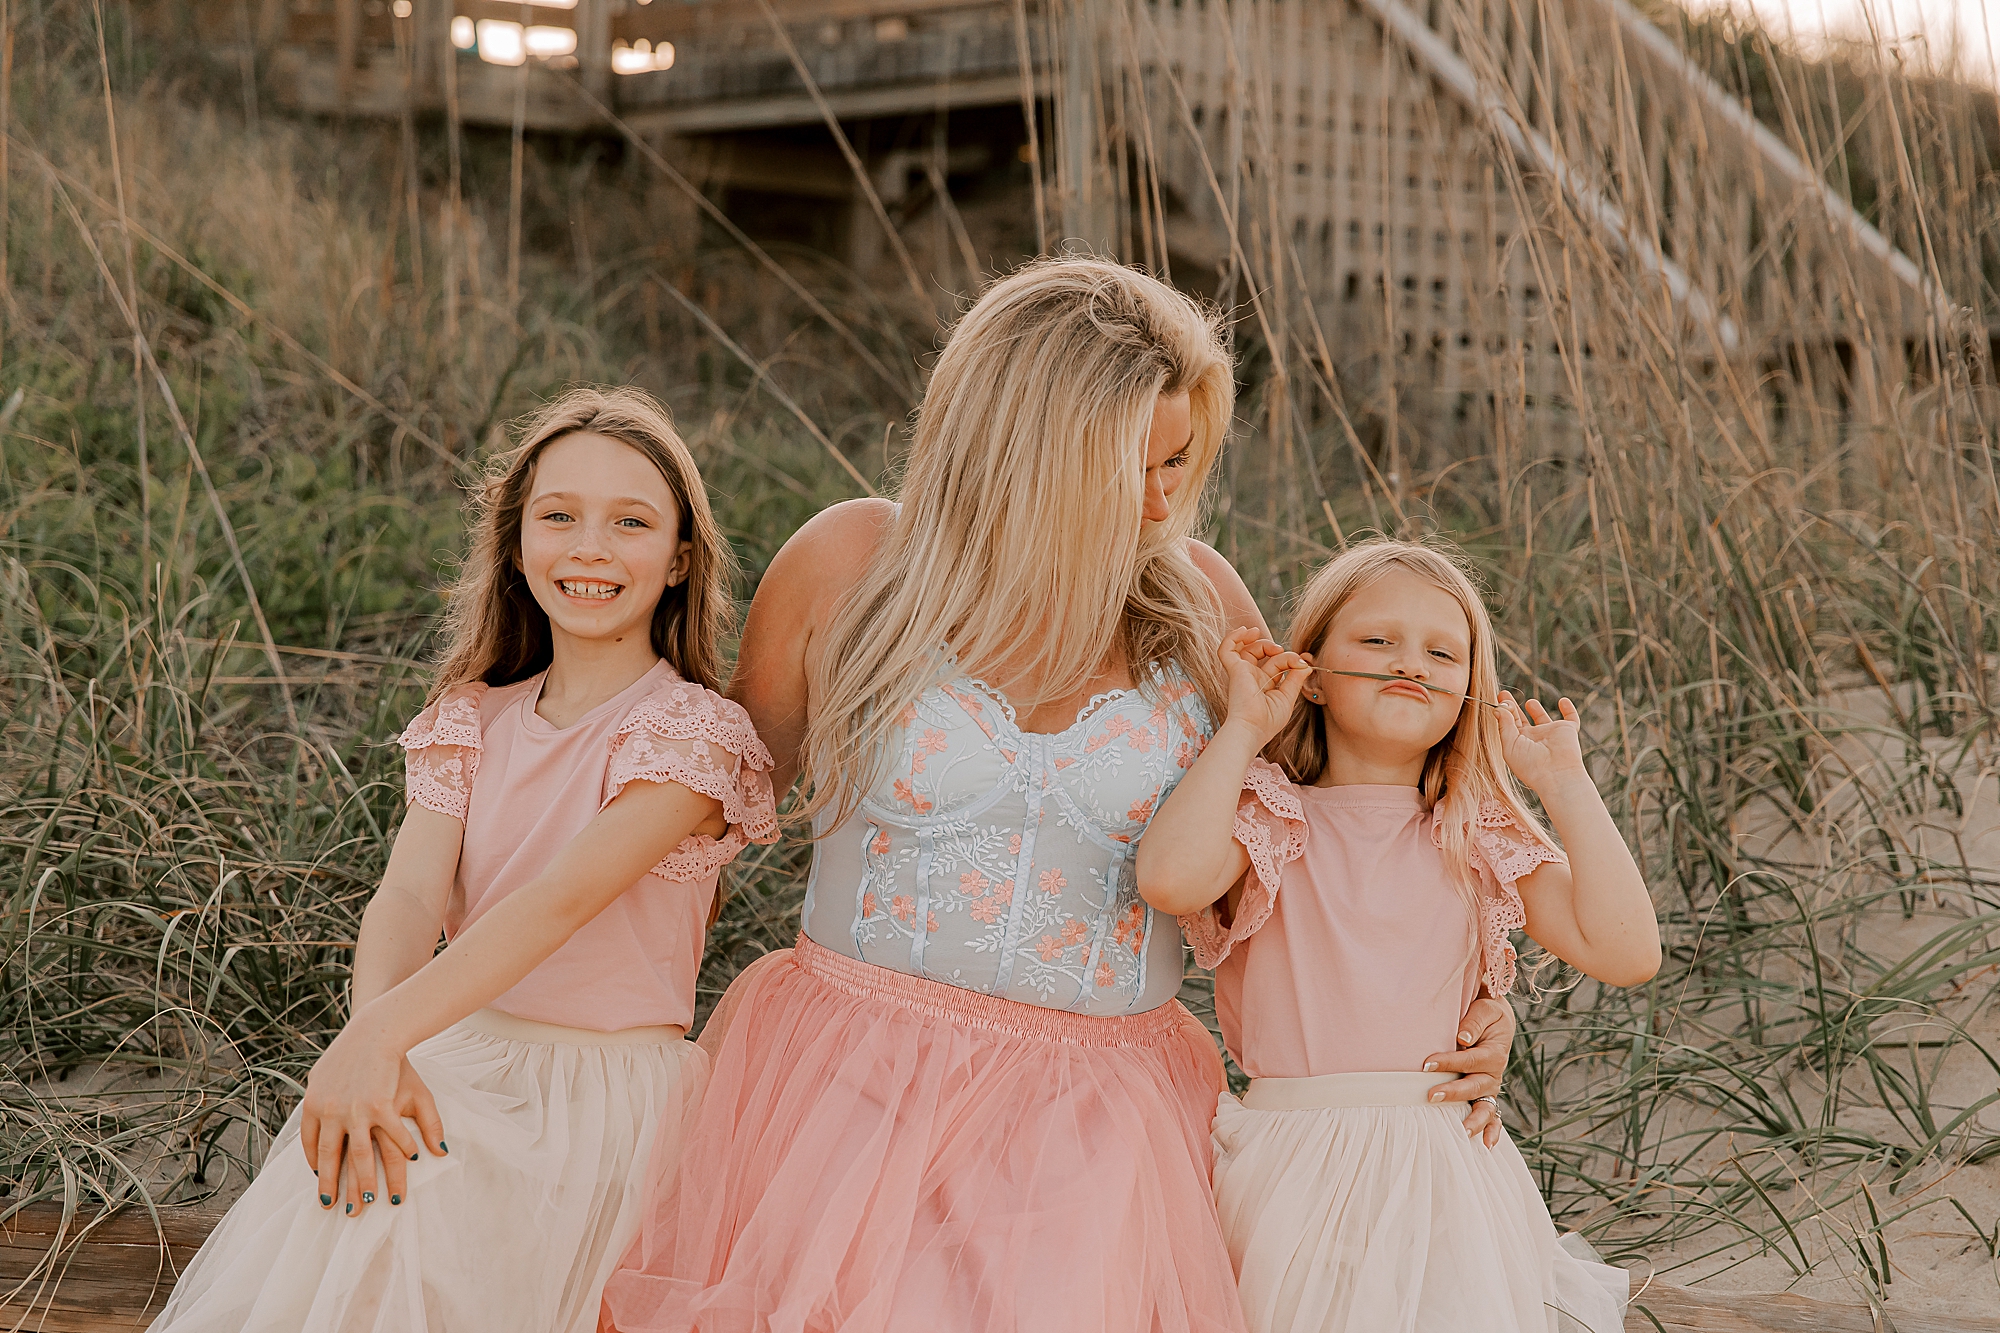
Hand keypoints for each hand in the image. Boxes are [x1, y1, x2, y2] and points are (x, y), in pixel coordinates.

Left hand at [300, 1030, 444, 1217]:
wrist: (373, 1030)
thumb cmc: (351, 1051)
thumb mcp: (323, 1076)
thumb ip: (320, 1105)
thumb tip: (320, 1117)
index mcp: (313, 1106)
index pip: (310, 1145)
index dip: (316, 1165)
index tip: (321, 1180)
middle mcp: (329, 1112)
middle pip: (331, 1159)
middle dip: (334, 1187)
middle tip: (337, 1209)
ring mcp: (354, 1111)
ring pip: (359, 1157)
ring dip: (366, 1182)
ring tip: (370, 1201)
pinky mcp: (379, 1105)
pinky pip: (392, 1136)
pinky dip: (403, 1150)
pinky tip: (414, 1161)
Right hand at [1218, 628, 1310, 748]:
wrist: (1252, 729)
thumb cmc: (1268, 721)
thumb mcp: (1288, 698)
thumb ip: (1296, 679)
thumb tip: (1306, 664)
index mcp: (1265, 684)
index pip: (1277, 663)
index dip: (1290, 658)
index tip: (1302, 663)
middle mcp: (1252, 677)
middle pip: (1262, 653)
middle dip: (1275, 649)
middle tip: (1285, 655)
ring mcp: (1242, 673)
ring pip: (1246, 648)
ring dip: (1260, 641)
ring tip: (1272, 646)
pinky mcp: (1234, 670)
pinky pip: (1226, 649)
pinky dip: (1233, 637)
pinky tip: (1246, 631)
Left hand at [1422, 993, 1514, 1147]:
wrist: (1495, 1018)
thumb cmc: (1486, 1012)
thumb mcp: (1485, 1009)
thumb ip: (1474, 1022)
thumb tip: (1461, 1038)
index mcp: (1494, 1052)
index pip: (1469, 1059)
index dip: (1448, 1062)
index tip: (1426, 1064)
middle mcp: (1494, 1073)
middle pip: (1474, 1086)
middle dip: (1453, 1093)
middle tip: (1431, 1096)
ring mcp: (1490, 1086)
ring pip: (1485, 1107)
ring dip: (1473, 1120)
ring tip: (1461, 1132)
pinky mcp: (1486, 1094)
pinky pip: (1493, 1116)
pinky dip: (1492, 1131)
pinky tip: (1487, 1146)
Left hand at [1497, 692, 1586, 795]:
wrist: (1556, 774)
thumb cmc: (1530, 765)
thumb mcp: (1509, 744)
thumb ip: (1504, 725)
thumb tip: (1498, 708)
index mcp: (1518, 743)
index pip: (1508, 725)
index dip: (1503, 712)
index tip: (1498, 699)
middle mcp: (1534, 739)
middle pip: (1521, 720)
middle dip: (1513, 708)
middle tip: (1504, 695)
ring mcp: (1550, 734)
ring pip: (1543, 719)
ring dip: (1537, 710)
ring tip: (1530, 702)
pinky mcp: (1567, 730)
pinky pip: (1571, 719)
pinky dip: (1569, 710)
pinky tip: (1563, 701)